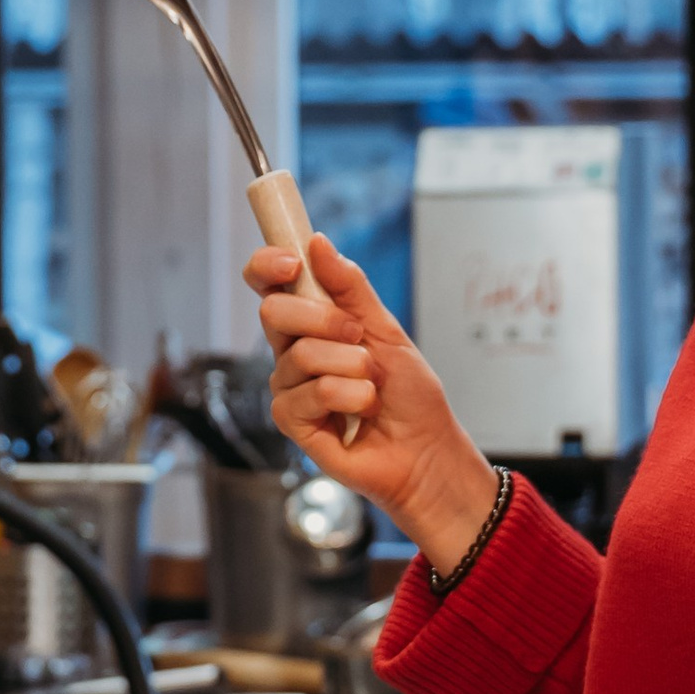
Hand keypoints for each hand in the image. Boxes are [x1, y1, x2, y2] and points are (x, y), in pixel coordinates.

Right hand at [241, 231, 497, 571]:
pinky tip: (361, 413)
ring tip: (372, 387)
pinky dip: (350, 397)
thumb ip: (350, 288)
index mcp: (310, 326)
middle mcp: (293, 354)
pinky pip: (311, 393)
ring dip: (353, 367)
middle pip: (274, 312)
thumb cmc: (410, 397)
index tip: (292, 262)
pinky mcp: (293, 422)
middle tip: (357, 337)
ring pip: (302, 355)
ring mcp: (290, 389)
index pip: (269, 285)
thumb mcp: (386, 329)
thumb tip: (317, 243)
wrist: (426, 450)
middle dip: (324, 318)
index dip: (268, 265)